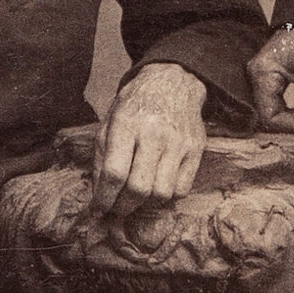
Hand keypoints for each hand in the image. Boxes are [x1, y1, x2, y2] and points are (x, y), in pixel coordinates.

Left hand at [92, 62, 207, 219]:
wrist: (172, 82)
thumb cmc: (136, 106)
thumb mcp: (110, 123)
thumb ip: (102, 159)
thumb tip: (99, 196)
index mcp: (127, 125)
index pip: (114, 173)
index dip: (104, 199)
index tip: (98, 210)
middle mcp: (154, 134)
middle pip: (138, 188)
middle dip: (123, 207)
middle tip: (116, 209)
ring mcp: (178, 143)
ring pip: (161, 194)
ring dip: (145, 202)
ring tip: (137, 194)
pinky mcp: (196, 150)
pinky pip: (181, 190)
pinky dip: (167, 196)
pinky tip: (157, 184)